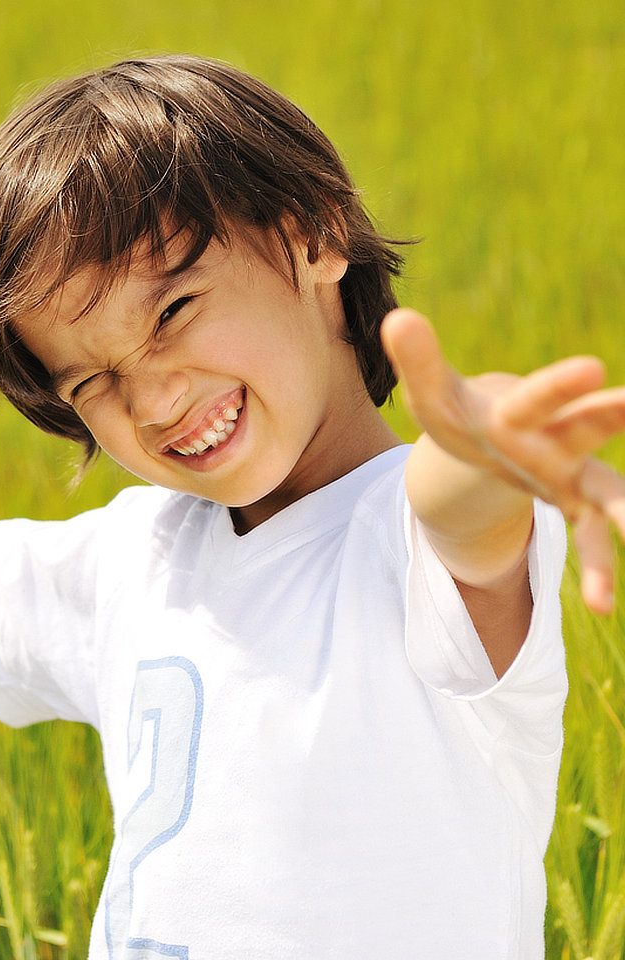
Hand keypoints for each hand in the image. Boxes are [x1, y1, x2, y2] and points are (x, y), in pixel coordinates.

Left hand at [381, 308, 624, 613]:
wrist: (488, 436)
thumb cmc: (460, 412)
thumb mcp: (431, 394)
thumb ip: (417, 360)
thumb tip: (394, 317)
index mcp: (519, 408)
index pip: (539, 396)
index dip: (561, 386)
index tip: (593, 369)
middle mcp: (556, 436)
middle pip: (589, 427)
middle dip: (613, 418)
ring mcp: (570, 472)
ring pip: (605, 491)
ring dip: (624, 510)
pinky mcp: (571, 504)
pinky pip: (588, 539)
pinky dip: (595, 569)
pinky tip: (597, 605)